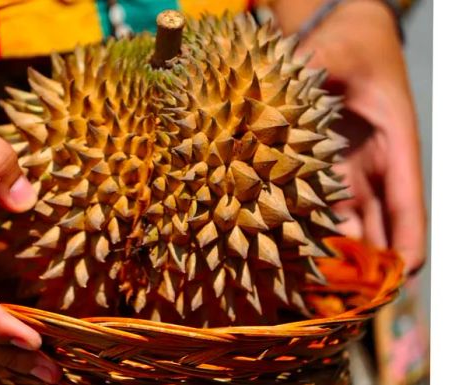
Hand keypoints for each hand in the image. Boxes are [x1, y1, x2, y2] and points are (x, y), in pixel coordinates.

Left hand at [271, 0, 426, 274]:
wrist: (344, 34)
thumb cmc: (351, 43)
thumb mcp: (337, 54)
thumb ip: (316, 71)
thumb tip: (283, 86)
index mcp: (395, 145)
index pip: (409, 203)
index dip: (408, 241)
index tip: (402, 275)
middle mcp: (375, 166)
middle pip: (379, 224)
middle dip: (367, 261)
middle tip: (344, 296)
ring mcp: (349, 169)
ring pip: (350, 222)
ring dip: (338, 253)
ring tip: (314, 284)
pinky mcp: (322, 167)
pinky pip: (321, 206)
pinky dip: (312, 230)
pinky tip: (289, 250)